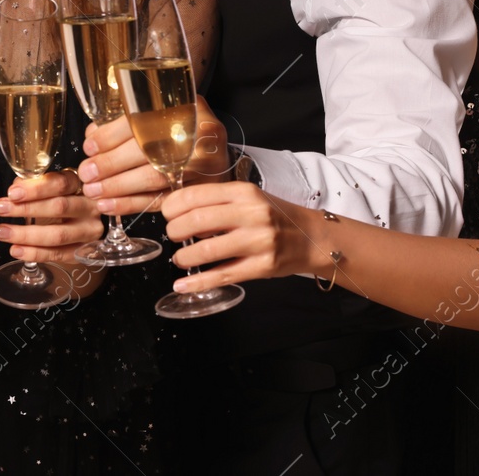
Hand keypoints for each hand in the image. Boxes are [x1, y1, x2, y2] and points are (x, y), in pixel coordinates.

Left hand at [0, 169, 103, 264]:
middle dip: (27, 209)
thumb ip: (33, 185)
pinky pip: (58, 254)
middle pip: (59, 207)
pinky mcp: (84, 252)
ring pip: (58, 235)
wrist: (81, 224)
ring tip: (2, 232)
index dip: (36, 189)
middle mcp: (90, 207)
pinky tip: (16, 250)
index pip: (61, 184)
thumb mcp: (50, 188)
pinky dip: (35, 253)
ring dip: (26, 235)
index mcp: (80, 185)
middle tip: (0, 209)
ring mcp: (89, 231)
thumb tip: (15, 189)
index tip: (12, 193)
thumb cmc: (60, 200)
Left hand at [76, 97, 229, 215]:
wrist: (217, 148)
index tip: (89, 145)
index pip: (144, 120)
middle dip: (111, 164)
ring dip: (118, 187)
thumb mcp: (163, 111)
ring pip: (153, 178)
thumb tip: (92, 136)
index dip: (112, 134)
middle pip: (149, 151)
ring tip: (93, 191)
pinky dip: (131, 204)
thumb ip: (129, 120)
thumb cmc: (183, 128)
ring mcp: (203, 166)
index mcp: (187, 107)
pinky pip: (160, 200)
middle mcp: (199, 135)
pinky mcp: (198, 191)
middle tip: (87, 172)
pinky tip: (109, 204)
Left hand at [160, 181, 313, 290]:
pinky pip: (223, 276)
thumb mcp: (249, 198)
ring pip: (207, 250)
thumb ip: (218, 202)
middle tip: (172, 236)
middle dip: (174, 231)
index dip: (173, 206)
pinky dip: (198, 283)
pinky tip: (183, 286)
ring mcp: (258, 241)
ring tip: (180, 259)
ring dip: (184, 257)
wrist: (312, 237)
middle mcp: (251, 214)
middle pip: (197, 221)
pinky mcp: (262, 267)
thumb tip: (179, 211)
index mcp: (244, 192)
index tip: (166, 214)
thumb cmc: (274, 216)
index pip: (196, 195)